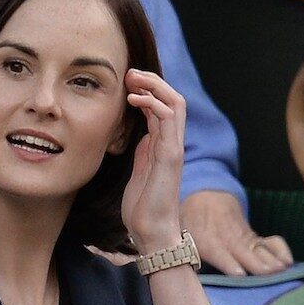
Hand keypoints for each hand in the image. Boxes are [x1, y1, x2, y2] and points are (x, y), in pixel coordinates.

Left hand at [120, 69, 185, 251]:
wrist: (151, 231)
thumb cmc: (143, 206)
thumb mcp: (139, 171)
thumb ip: (143, 152)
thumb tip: (141, 135)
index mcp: (163, 146)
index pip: (164, 107)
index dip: (149, 91)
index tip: (128, 82)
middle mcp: (172, 144)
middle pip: (174, 99)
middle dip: (153, 81)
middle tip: (131, 73)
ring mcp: (173, 149)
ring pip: (175, 104)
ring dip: (154, 86)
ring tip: (133, 79)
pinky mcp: (171, 156)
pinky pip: (168, 121)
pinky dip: (152, 104)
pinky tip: (134, 100)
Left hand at [181, 190, 292, 275]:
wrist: (205, 196)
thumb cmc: (187, 220)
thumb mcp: (178, 231)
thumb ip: (179, 250)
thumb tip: (178, 271)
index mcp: (207, 241)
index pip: (220, 253)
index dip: (229, 263)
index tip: (239, 274)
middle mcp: (228, 240)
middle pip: (245, 254)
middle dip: (256, 265)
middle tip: (266, 275)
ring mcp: (244, 238)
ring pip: (260, 250)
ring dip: (270, 261)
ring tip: (279, 271)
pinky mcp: (254, 237)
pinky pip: (272, 242)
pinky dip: (280, 250)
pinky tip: (286, 261)